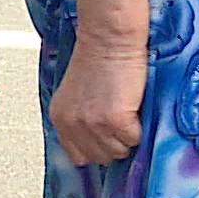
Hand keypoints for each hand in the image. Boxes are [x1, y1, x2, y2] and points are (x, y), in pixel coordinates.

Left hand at [49, 45, 145, 165]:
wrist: (108, 40)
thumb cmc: (96, 61)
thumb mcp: (75, 96)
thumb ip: (78, 120)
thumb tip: (93, 146)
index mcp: (59, 118)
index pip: (78, 156)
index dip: (96, 148)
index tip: (105, 137)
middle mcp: (72, 124)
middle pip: (100, 157)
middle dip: (114, 142)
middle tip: (119, 119)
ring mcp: (93, 124)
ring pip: (119, 151)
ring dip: (127, 136)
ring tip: (125, 110)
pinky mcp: (116, 121)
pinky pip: (134, 140)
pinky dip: (139, 127)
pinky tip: (132, 106)